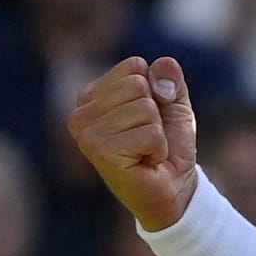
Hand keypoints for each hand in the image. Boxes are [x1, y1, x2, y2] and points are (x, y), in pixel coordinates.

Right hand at [66, 56, 198, 231]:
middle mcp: (81, 113)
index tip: (150, 118)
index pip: (134, 66)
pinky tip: (145, 162)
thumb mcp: (174, 102)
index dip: (155, 91)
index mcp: (93, 95)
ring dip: (157, 132)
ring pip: (145, 108)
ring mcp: (86, 133)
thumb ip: (169, 77)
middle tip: (148, 138)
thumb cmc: (168, 145)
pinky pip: (150, 132)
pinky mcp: (100, 152)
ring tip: (145, 151)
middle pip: (138, 84)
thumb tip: (160, 67)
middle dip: (156, 112)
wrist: (173, 190)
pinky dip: (157, 148)